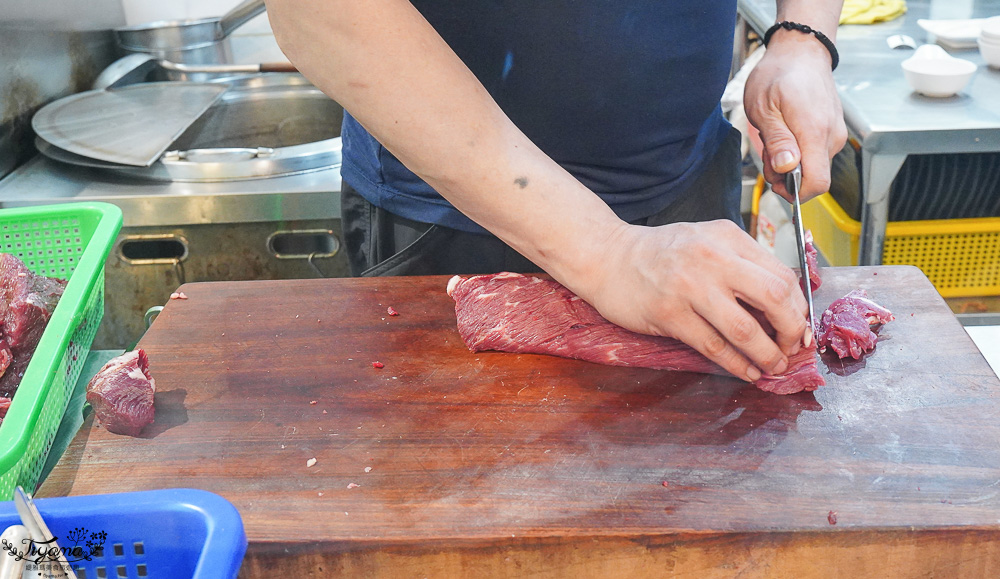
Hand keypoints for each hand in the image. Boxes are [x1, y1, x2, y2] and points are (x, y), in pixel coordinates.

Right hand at [584, 220, 808, 381]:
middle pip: (774, 298)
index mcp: (728, 238)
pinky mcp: (669, 314)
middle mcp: (712, 258)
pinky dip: (737, 365)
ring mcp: (689, 287)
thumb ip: (741, 263)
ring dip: (767, 356)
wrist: (607, 257)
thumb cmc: (660, 253)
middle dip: (791, 331)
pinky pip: (714, 347)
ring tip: (773, 366)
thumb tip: (783, 305)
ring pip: (745, 329)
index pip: (782, 275)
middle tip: (791, 348)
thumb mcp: (706, 241)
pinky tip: (746, 372)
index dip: (798, 308)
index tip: (799, 328)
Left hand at [744, 36, 847, 200]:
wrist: (801, 52)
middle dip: (786, 176)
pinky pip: (816, 154)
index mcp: (815, 133)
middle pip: (812, 178)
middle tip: (767, 152)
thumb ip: (777, 141)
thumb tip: (787, 168)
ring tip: (775, 137)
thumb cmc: (778, 75)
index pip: (817, 183)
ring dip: (790, 162)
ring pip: (813, 167)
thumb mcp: (764, 108)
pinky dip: (798, 152)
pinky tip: (786, 133)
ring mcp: (836, 134)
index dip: (795, 193)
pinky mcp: (834, 131)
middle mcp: (832, 137)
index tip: (775, 183)